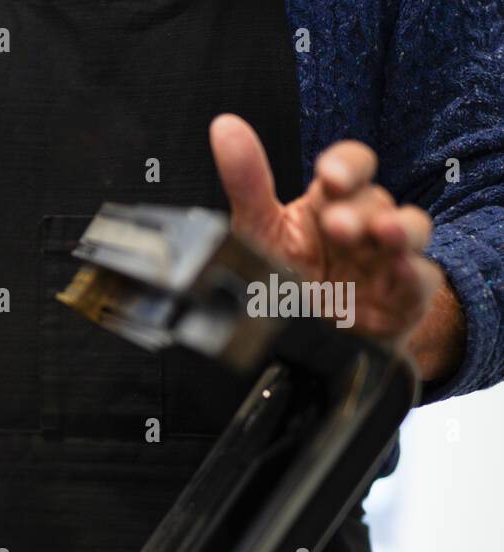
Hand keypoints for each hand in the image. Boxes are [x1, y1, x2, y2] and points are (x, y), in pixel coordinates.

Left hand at [209, 114, 442, 341]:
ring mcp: (387, 257)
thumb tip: (224, 127)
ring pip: (409, 229)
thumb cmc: (292, 273)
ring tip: (382, 234)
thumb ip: (247, 184)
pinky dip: (412, 274)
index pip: (350, 167)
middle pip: (374, 200)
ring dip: (399, 229)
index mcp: (331, 202)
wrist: (313, 333)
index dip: (346, 165)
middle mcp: (364, 222)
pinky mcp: (404, 295)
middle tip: (335, 224)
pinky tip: (400, 271)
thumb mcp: (260, 230)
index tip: (329, 175)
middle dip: (357, 210)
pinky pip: (418, 279)